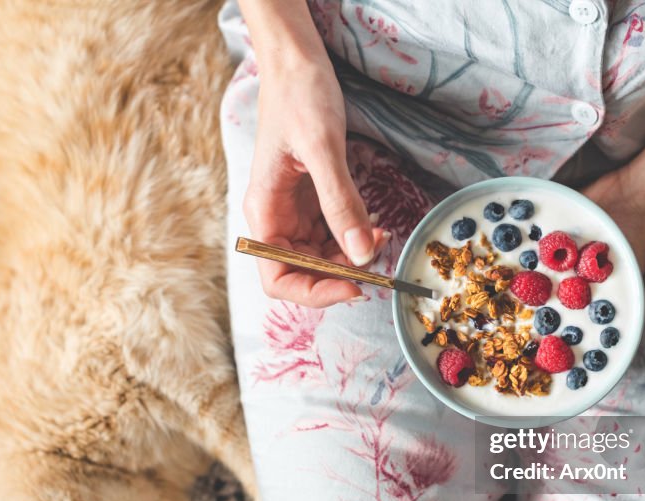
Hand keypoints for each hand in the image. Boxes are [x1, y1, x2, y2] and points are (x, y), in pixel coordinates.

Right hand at [244, 59, 385, 307]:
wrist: (297, 62)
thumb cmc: (299, 96)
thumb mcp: (323, 149)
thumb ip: (342, 205)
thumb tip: (361, 257)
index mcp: (264, 212)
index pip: (278, 278)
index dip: (314, 293)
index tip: (354, 287)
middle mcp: (275, 218)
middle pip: (302, 272)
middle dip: (340, 275)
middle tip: (379, 267)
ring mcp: (293, 211)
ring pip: (321, 256)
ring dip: (351, 258)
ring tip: (381, 240)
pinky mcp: (311, 200)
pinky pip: (332, 233)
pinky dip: (354, 237)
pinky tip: (375, 228)